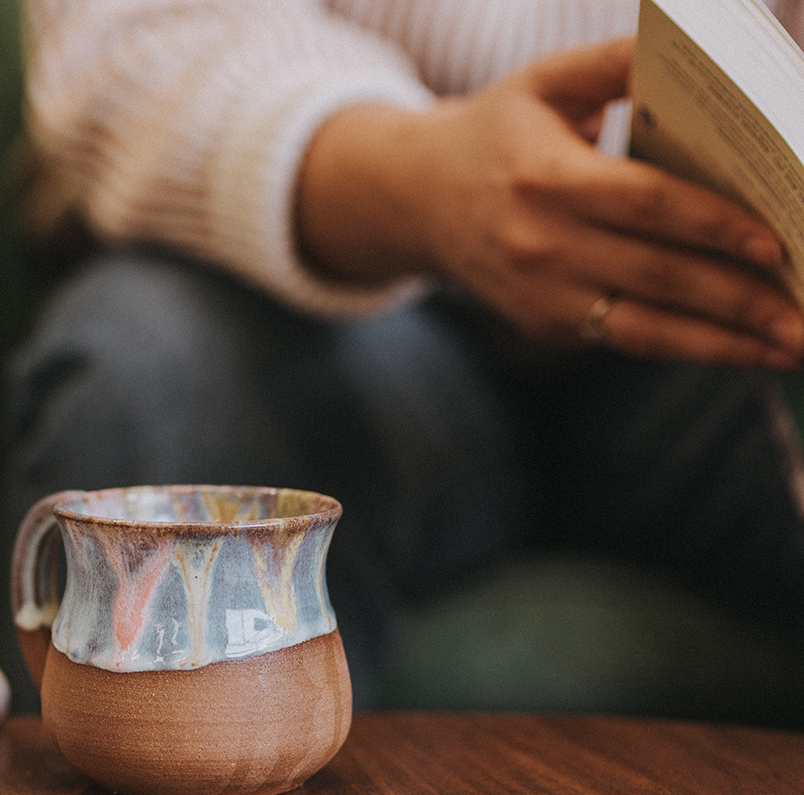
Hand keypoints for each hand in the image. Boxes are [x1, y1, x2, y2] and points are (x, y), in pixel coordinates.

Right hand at [294, 37, 803, 368]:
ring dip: (725, 343)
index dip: (710, 224)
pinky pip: (627, 340)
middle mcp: (539, 245)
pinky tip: (742, 349)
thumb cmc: (499, 131)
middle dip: (740, 298)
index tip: (773, 240)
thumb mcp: (547, 83)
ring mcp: (539, 295)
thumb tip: (707, 57)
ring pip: (645, 328)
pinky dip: (688, 347)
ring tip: (791, 348)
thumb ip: (619, 63)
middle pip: (657, 275)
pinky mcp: (544, 326)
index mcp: (543, 176)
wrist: (415, 199)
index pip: (643, 203)